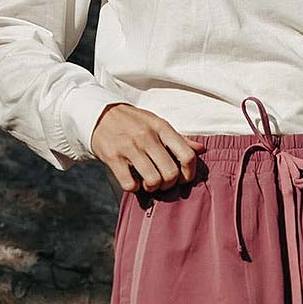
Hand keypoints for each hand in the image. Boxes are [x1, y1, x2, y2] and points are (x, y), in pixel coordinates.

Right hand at [90, 103, 205, 192]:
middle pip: (171, 173)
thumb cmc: (134, 123)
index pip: (187, 155)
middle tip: (163, 182)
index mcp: (162, 128)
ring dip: (153, 188)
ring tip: (148, 182)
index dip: (189, 173)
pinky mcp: (112, 158)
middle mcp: (147, 137)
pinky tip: (133, 181)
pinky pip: (130, 184)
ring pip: (153, 181)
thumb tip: (202, 149)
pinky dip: (134, 188)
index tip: (183, 178)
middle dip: (169, 184)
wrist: (100, 115)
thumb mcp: (157, 124)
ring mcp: (129, 147)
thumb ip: (179, 139)